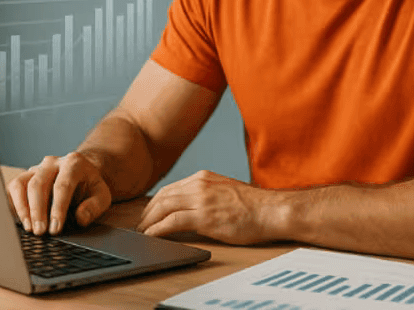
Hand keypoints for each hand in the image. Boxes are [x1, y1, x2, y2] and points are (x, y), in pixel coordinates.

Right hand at [6, 152, 111, 235]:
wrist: (82, 175)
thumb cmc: (90, 188)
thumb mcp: (102, 196)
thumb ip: (94, 206)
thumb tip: (80, 218)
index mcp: (74, 163)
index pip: (62, 185)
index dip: (58, 208)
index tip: (55, 228)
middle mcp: (52, 163)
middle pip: (38, 184)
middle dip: (38, 210)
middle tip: (40, 232)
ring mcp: (36, 168)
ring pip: (21, 183)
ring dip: (22, 207)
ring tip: (29, 228)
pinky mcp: (25, 177)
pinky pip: (13, 188)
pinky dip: (13, 205)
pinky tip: (20, 221)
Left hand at [137, 170, 282, 244]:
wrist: (272, 211)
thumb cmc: (255, 206)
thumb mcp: (225, 191)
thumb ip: (207, 195)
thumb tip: (192, 207)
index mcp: (204, 177)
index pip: (170, 188)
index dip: (155, 202)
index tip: (149, 213)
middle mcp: (199, 184)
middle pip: (162, 196)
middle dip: (147, 212)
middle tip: (140, 225)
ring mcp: (201, 199)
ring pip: (163, 207)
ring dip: (148, 221)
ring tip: (143, 232)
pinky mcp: (204, 217)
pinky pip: (171, 222)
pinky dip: (157, 229)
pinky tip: (152, 236)